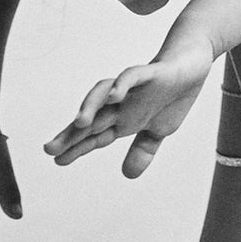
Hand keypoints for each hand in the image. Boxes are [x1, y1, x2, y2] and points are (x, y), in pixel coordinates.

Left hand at [46, 30, 219, 178]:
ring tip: (80, 124)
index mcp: (123, 119)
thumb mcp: (158, 132)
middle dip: (71, 134)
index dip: (76, 147)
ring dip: (90, 107)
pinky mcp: (148, 73)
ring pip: (102, 94)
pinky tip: (113, 97)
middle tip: (50, 148)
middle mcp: (121, 104)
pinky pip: (130, 76)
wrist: (190, 66)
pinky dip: (121, 85)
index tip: (57, 160)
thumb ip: (141, 151)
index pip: (94, 136)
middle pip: (91, 119)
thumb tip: (127, 175)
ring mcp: (132, 88)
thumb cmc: (170, 96)